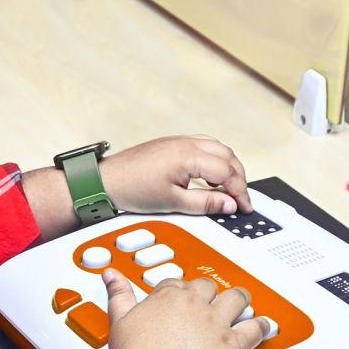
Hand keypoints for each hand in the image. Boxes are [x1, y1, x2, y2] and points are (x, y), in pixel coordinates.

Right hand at [82, 269, 267, 348]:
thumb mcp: (119, 319)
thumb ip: (118, 293)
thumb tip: (111, 275)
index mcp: (168, 295)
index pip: (177, 283)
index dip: (180, 290)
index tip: (179, 297)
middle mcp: (194, 304)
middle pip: (208, 287)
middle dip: (209, 292)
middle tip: (209, 300)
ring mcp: (214, 323)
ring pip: (236, 299)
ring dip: (240, 299)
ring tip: (242, 302)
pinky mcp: (231, 345)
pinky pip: (254, 330)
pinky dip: (262, 327)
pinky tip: (265, 325)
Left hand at [100, 135, 252, 214]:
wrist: (105, 180)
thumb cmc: (131, 188)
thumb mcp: (173, 202)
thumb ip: (205, 203)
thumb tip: (229, 205)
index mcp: (188, 155)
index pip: (227, 172)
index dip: (239, 192)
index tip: (243, 207)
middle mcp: (186, 143)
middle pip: (227, 156)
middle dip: (239, 178)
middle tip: (240, 200)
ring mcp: (179, 141)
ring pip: (218, 148)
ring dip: (228, 167)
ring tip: (230, 188)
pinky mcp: (172, 144)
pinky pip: (204, 146)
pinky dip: (215, 160)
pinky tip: (212, 175)